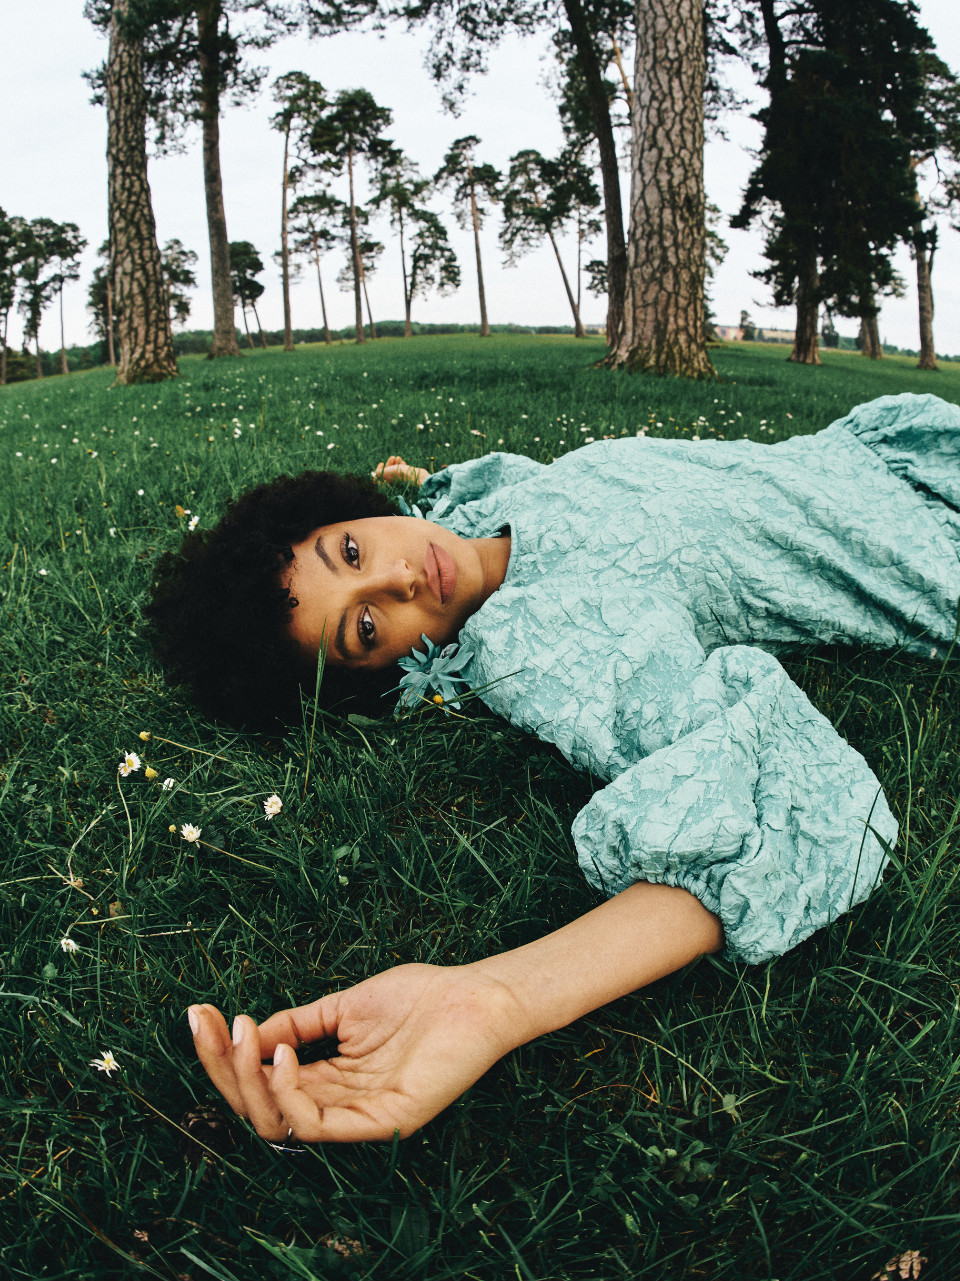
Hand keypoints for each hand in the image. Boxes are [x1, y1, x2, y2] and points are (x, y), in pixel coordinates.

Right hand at [188, 963, 518, 1143]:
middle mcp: (337, 1105)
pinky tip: (283, 1054)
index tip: (198, 1013)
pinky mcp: (382, 1123)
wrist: (476, 995)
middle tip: (204, 1024)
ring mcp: (359, 1118)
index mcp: (328, 1080)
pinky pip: (317, 1125)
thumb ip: (297, 1023)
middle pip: (259, 1106)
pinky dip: (288, 1092)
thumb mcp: (344, 1007)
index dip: (225, 1052)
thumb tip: (245, 1033)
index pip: (261, 1080)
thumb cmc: (419, 998)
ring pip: (279, 1121)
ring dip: (248, 1079)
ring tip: (242, 1035)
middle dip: (223, 1067)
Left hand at [373, 456, 429, 485]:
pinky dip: (402, 465)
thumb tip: (376, 473)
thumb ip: (378, 473)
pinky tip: (403, 462)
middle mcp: (393, 485)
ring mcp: (400, 481)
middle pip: (388, 472)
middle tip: (392, 457)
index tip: (382, 463)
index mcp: (387, 486)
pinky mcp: (407, 477)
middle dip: (389, 463)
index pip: (379, 479)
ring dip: (396, 462)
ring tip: (398, 458)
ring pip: (395, 470)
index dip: (379, 470)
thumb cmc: (398, 476)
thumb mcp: (383, 473)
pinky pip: (402, 470)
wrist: (414, 477)